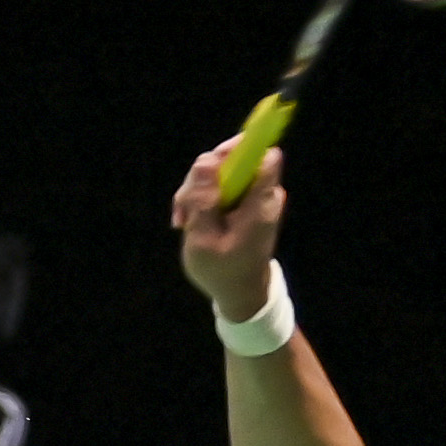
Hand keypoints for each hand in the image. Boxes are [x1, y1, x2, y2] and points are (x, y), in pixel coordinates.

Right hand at [169, 141, 285, 321]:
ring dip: (196, 193)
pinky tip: (189, 223)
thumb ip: (204, 200)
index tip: (209, 165)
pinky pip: (222, 189)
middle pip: (233, 162)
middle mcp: (262, 195)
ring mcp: (253, 199)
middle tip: (183, 210)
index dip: (237, 150)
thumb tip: (206, 160)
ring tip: (183, 222)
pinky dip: (202, 202)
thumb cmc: (224, 273)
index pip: (262, 155)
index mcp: (260, 203)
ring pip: (222, 175)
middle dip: (203, 178)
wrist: (241, 295)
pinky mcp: (244, 205)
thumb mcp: (204, 241)